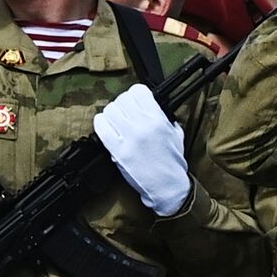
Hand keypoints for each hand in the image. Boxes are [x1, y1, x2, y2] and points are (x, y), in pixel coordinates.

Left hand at [93, 84, 190, 215]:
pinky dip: (101, 124)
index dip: (135, 94)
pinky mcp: (118, 151)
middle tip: (124, 112)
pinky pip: (101, 128)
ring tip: (115, 121)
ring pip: (109, 111)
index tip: (135, 100)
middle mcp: (143, 125)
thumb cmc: (172, 161)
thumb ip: (163, 117)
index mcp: (158, 119)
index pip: (138, 91)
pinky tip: (105, 127)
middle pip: (122, 100)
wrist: (167, 185)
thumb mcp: (175, 133)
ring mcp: (129, 138)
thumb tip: (150, 107)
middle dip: (122, 104)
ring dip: (111, 114)